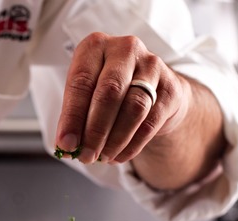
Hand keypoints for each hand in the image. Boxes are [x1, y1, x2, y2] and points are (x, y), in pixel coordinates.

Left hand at [55, 32, 189, 164]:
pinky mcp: (171, 87)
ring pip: (133, 108)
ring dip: (115, 140)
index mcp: (95, 46)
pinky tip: (119, 156)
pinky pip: (151, 121)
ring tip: (103, 158)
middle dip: (95, 130)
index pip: (80, 82)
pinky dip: (133, 144)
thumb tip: (67, 145)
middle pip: (109, 92)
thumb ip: (75, 116)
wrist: (153, 87)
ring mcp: (152, 65)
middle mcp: (125, 49)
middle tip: (86, 156)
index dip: (72, 117)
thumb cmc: (110, 89)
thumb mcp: (86, 94)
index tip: (66, 144)